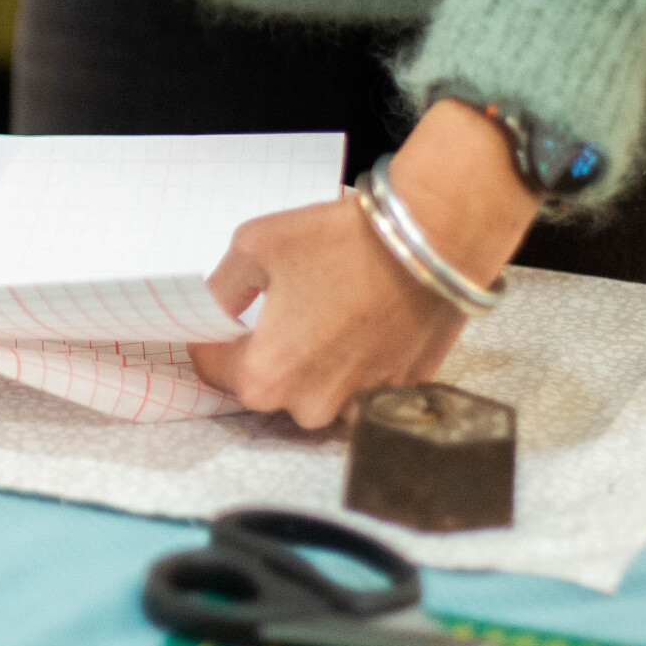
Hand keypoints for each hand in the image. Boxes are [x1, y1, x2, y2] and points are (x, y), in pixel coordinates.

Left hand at [189, 101, 539, 427]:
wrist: (434, 239)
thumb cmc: (341, 240)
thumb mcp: (255, 245)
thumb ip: (221, 287)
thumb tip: (210, 307)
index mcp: (264, 376)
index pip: (211, 367)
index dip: (212, 335)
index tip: (223, 313)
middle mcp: (308, 405)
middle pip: (266, 382)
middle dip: (266, 348)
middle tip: (285, 303)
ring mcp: (357, 405)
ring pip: (313, 388)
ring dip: (313, 359)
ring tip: (331, 310)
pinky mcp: (399, 393)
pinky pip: (359, 386)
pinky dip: (356, 361)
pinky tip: (365, 324)